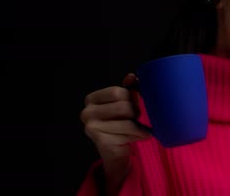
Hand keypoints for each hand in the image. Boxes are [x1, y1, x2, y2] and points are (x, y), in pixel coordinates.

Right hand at [80, 73, 150, 193]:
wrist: (116, 152)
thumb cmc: (121, 123)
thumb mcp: (124, 103)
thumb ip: (128, 88)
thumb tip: (132, 76)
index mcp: (91, 99)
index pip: (116, 92)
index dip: (131, 97)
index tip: (136, 104)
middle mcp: (87, 112)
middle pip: (123, 106)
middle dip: (137, 113)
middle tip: (140, 118)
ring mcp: (91, 128)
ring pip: (127, 121)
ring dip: (140, 126)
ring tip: (142, 128)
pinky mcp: (100, 141)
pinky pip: (127, 134)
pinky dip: (138, 135)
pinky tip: (139, 137)